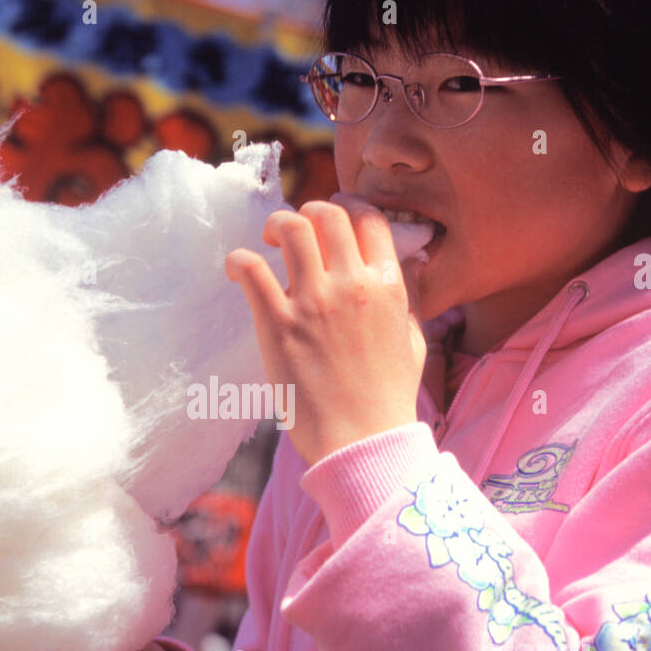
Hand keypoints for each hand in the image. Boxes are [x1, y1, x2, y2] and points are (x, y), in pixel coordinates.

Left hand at [225, 192, 425, 464]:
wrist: (363, 441)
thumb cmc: (388, 398)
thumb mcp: (413, 340)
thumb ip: (408, 297)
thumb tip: (407, 262)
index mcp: (387, 286)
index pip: (369, 219)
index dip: (347, 210)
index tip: (331, 223)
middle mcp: (352, 285)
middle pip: (327, 213)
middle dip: (308, 213)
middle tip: (291, 235)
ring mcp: (314, 302)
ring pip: (290, 228)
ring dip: (274, 226)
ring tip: (266, 245)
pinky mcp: (278, 324)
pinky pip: (251, 269)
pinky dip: (240, 261)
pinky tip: (238, 270)